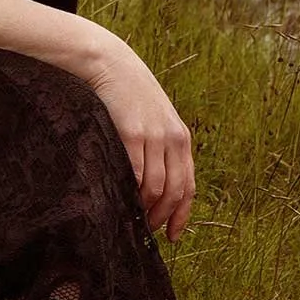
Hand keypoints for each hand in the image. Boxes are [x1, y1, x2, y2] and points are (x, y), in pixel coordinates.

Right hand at [79, 35, 195, 241]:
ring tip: (133, 217)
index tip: (172, 235)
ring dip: (146, 209)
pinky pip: (135, 174)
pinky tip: (122, 199)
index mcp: (181, 137)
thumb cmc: (129, 94)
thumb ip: (160, 147)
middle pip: (175, 191)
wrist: (110, 63)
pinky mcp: (131, 134)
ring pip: (156, 187)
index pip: (188, 185)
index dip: (182, 215)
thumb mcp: (156, 118)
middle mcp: (172, 138)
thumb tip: (154, 186)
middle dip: (163, 217)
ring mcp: (153, 137)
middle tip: (148, 231)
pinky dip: (131, 192)